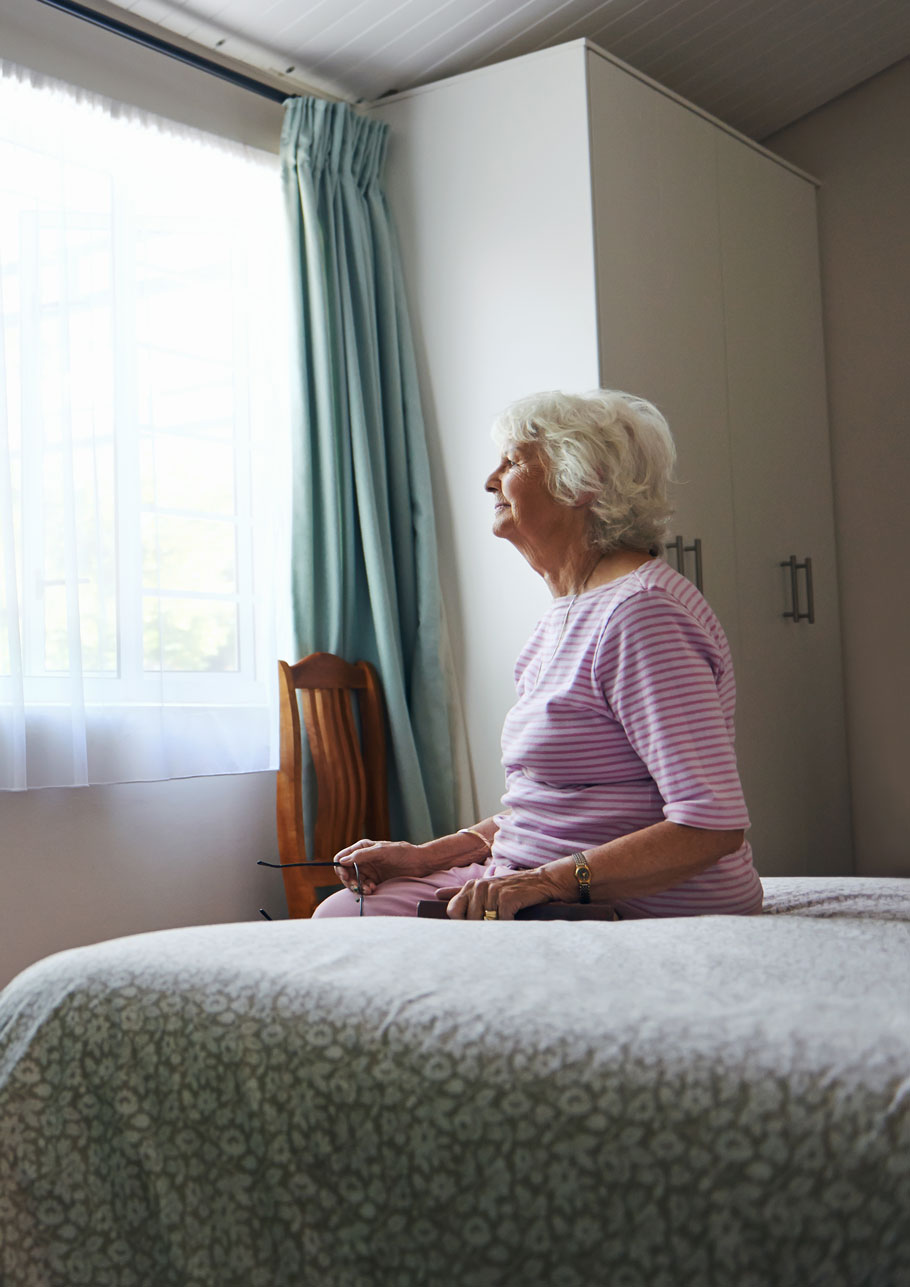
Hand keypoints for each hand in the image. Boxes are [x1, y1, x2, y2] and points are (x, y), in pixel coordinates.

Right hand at [333, 838, 427, 895]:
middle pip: (345, 872)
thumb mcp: (381, 852)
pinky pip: (363, 887)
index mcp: (361, 848)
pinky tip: (373, 890)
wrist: (419, 863)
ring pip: (354, 881)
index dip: (340, 867)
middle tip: (357, 887)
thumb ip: (361, 856)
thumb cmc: (401, 853)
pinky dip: (365, 890)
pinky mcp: (375, 880)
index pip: (341, 857)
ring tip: (370, 889)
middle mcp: (362, 859)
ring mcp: (368, 870)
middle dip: (349, 881)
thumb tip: (342, 861)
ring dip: (358, 887)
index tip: (346, 876)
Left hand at [436, 865, 565, 919]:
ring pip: (484, 923)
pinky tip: (516, 920)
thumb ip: (460, 892)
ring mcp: (492, 891)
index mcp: (471, 886)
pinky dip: (509, 926)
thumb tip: (437, 894)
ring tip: (507, 921)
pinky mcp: (506, 898)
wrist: (543, 882)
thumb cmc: (513, 889)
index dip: (462, 923)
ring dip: (496, 928)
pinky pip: (501, 922)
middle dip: (481, 929)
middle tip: (496, 926)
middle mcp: (479, 886)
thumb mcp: (485, 887)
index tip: (475, 927)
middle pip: (469, 921)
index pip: (453, 911)